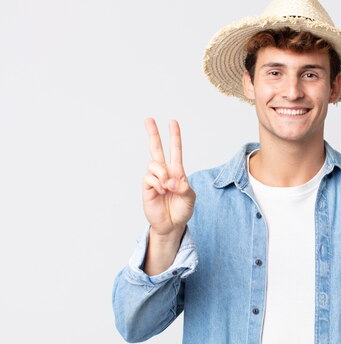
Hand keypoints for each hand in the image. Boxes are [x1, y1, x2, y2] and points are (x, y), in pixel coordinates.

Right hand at [142, 118, 195, 236]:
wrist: (172, 225)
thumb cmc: (182, 210)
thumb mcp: (190, 198)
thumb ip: (184, 187)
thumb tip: (172, 180)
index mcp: (177, 171)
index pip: (175, 150)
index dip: (174, 136)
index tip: (173, 122)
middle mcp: (164, 172)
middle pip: (156, 149)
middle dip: (153, 134)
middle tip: (149, 119)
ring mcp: (154, 179)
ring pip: (153, 164)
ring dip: (162, 175)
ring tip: (167, 188)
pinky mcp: (147, 187)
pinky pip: (149, 177)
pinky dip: (157, 183)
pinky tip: (161, 192)